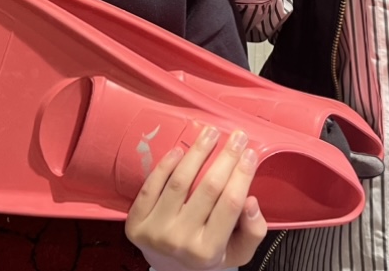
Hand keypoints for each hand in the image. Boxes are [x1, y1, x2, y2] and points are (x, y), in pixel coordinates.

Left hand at [125, 126, 266, 270]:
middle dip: (226, 157)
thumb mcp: (238, 251)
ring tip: (210, 132)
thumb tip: (250, 200)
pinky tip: (181, 149)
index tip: (251, 152)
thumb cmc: (208, 254)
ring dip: (197, 152)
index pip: (230, 204)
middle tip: (237, 135)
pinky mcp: (135, 222)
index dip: (242, 175)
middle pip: (208, 189)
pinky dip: (166, 164)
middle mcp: (181, 242)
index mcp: (209, 251)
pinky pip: (151, 185)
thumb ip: (253, 230)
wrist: (168, 269)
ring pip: (179, 182)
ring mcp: (155, 232)